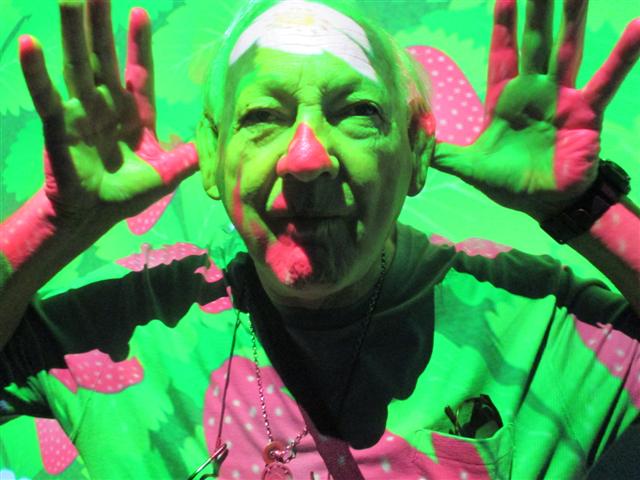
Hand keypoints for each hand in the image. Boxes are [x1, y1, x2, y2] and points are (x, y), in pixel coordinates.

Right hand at [19, 0, 196, 230]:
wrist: (93, 216)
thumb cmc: (127, 195)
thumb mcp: (165, 176)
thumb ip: (186, 159)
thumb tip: (216, 148)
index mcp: (135, 115)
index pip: (139, 73)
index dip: (139, 44)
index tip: (138, 13)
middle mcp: (108, 107)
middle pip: (104, 57)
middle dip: (101, 24)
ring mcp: (82, 113)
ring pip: (77, 65)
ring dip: (71, 32)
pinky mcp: (60, 127)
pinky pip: (48, 97)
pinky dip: (37, 74)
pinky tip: (30, 45)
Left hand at [432, 0, 639, 220]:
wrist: (546, 204)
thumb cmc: (510, 184)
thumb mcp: (470, 168)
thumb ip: (443, 152)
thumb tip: (411, 142)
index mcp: (505, 100)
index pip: (503, 54)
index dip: (503, 26)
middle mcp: (534, 91)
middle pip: (534, 40)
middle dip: (537, 8)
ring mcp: (562, 98)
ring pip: (567, 48)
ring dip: (572, 17)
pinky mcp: (586, 112)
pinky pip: (606, 80)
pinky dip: (622, 56)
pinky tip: (638, 27)